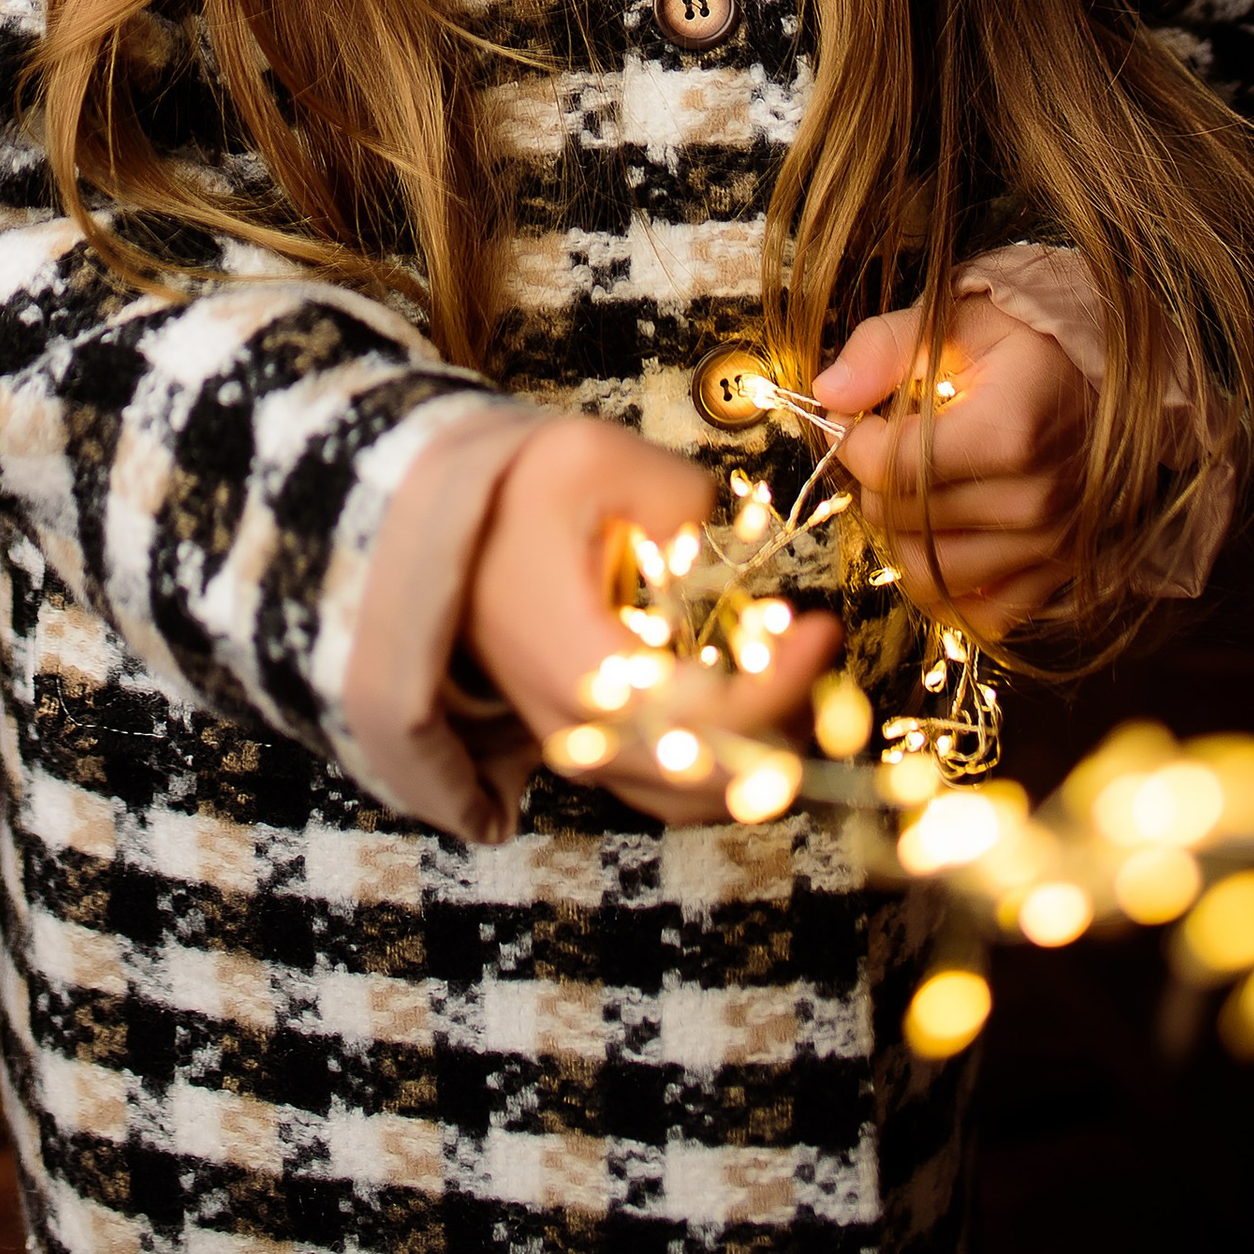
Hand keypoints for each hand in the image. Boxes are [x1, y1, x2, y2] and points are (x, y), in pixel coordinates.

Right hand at [461, 412, 837, 824]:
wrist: (434, 524)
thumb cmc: (510, 490)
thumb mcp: (590, 456)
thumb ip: (676, 494)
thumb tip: (729, 543)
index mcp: (577, 663)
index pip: (698, 719)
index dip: (776, 688)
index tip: (818, 629)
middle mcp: (575, 727)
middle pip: (706, 779)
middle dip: (785, 724)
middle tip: (818, 651)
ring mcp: (578, 745)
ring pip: (691, 798)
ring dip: (763, 751)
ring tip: (797, 672)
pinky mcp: (585, 742)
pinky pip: (667, 786)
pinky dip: (727, 762)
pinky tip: (759, 698)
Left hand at [814, 297, 1089, 638]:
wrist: (1115, 370)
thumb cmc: (1029, 340)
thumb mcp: (958, 319)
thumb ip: (886, 349)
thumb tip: (828, 391)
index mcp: (1009, 433)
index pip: (889, 466)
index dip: (853, 438)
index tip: (861, 414)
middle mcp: (1035, 502)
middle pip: (901, 520)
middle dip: (874, 482)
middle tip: (889, 444)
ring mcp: (1053, 545)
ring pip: (930, 574)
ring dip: (904, 535)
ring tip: (916, 489)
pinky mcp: (1063, 573)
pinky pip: (985, 616)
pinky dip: (952, 588)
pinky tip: (945, 540)